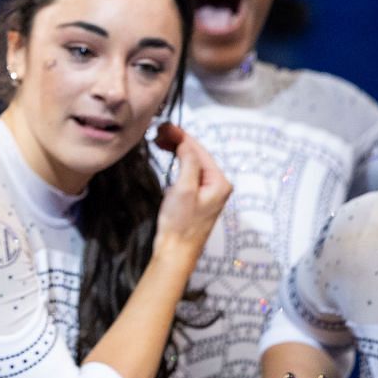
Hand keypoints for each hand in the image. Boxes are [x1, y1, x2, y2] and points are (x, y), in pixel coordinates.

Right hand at [153, 125, 231, 258]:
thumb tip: (185, 143)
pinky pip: (190, 174)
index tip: (162, 126)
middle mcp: (218, 185)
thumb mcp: (184, 189)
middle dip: (179, 142)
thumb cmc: (180, 222)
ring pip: (193, 164)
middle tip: (157, 132)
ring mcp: (209, 193)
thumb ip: (189, 163)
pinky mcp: (198, 199)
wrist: (176, 251)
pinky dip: (178, 163)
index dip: (181, 136)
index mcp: (219, 182)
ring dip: (177, 151)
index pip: (200, 150)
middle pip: (198, 155)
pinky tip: (168, 158)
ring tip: (159, 141)